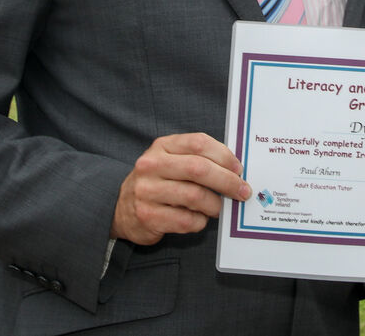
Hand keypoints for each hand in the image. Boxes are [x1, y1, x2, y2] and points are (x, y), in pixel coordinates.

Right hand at [111, 133, 250, 245]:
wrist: (122, 209)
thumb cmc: (159, 182)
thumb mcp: (172, 161)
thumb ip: (199, 159)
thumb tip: (236, 170)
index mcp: (162, 146)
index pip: (198, 143)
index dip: (224, 155)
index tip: (239, 169)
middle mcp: (151, 165)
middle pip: (199, 169)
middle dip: (227, 181)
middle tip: (242, 191)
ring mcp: (147, 191)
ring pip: (195, 196)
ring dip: (215, 205)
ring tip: (218, 208)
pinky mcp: (148, 216)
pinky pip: (187, 220)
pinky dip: (200, 221)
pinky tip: (199, 219)